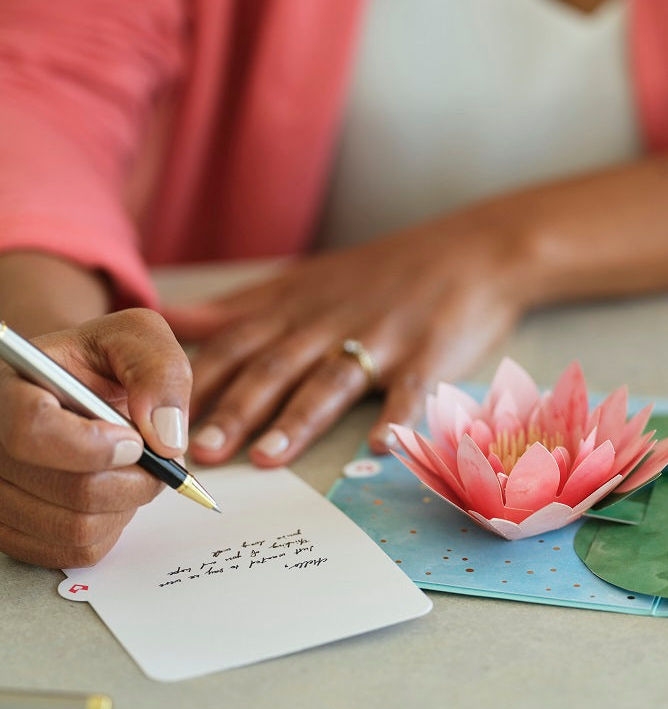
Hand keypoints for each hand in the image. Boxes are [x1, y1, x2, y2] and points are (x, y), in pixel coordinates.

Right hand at [0, 310, 192, 567]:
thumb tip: (166, 437)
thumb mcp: (138, 339)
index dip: (96, 446)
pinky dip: (110, 527)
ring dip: (125, 504)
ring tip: (128, 469)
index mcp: (9, 389)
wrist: (76, 389)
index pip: (33, 431)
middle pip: (71, 490)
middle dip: (134, 478)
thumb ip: (158, 372)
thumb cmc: (103, 362)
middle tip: (151, 455)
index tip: (136, 441)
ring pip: (77, 528)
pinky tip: (110, 492)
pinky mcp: (10, 530)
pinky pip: (74, 551)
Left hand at [163, 213, 529, 466]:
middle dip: (235, 409)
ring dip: (298, 419)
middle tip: (197, 452)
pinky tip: (381, 447)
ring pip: (332, 380)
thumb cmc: (383, 272)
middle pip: (275, 367)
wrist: (470, 250)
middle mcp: (331, 323)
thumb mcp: (304, 278)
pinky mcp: (429, 354)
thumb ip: (239, 305)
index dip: (195, 381)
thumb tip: (169, 316)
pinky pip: (411, 389)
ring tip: (267, 458)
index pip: (236, 345)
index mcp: (298, 309)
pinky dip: (398, 416)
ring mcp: (382, 338)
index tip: (156, 418)